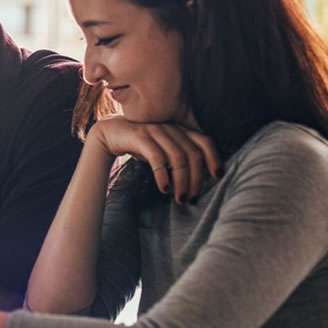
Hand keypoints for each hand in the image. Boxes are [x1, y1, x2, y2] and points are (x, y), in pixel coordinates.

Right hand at [91, 116, 222, 203]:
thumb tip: (197, 180)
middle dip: (196, 179)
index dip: (214, 158)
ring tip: (179, 199)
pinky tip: (164, 189)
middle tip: (192, 199)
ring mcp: (156, 131)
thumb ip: (179, 156)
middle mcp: (171, 128)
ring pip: (178, 157)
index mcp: (180, 130)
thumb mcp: (163, 149)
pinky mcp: (140, 137)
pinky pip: (157, 157)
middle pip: (193, 154)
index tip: (217, 177)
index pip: (205, 141)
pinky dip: (163, 174)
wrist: (109, 134)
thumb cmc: (140, 145)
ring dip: (182, 181)